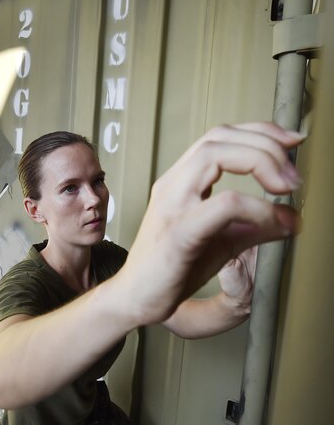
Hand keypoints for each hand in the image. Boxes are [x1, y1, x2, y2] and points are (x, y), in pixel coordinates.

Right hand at [118, 123, 302, 325]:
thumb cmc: (170, 268)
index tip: (291, 144)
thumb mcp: (222, 241)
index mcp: (180, 181)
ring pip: (214, 156)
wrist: (136, 297)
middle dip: (265, 144)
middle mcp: (173, 185)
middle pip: (219, 137)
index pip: (219, 136)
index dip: (260, 132)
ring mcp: (172, 205)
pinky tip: (274, 223)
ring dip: (260, 162)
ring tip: (286, 188)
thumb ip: (254, 225)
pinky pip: (223, 205)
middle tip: (293, 176)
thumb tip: (291, 218)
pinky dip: (257, 208)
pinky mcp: (178, 233)